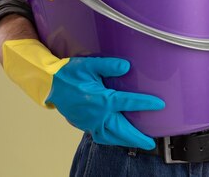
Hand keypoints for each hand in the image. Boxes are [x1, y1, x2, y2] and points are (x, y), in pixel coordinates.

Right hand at [2, 40, 163, 148]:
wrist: (49, 84)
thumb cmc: (68, 74)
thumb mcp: (89, 65)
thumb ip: (108, 65)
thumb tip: (126, 66)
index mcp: (100, 99)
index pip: (127, 102)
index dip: (145, 103)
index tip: (159, 104)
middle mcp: (97, 114)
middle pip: (121, 129)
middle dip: (137, 136)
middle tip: (151, 143)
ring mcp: (90, 122)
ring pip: (111, 136)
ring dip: (126, 140)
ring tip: (139, 143)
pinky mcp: (84, 124)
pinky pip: (101, 136)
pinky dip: (113, 139)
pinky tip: (119, 137)